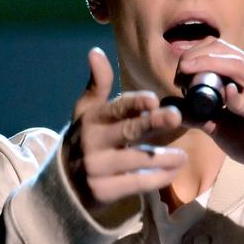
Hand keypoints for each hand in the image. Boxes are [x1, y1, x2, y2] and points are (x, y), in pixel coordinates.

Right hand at [64, 48, 186, 213]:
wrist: (61, 187)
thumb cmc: (82, 141)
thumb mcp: (85, 112)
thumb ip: (97, 84)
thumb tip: (96, 51)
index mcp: (91, 120)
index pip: (114, 108)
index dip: (133, 103)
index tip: (152, 98)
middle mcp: (92, 143)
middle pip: (127, 131)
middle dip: (152, 123)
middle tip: (176, 116)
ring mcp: (97, 169)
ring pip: (136, 161)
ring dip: (162, 158)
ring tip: (183, 156)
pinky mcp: (103, 192)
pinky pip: (136, 184)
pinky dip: (157, 178)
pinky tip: (173, 171)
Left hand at [178, 37, 243, 184]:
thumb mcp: (219, 125)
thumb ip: (196, 113)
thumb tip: (168, 105)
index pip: (217, 47)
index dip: (193, 54)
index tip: (178, 73)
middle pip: (222, 50)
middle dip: (194, 58)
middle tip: (178, 76)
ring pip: (234, 65)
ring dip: (205, 67)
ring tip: (185, 80)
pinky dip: (233, 97)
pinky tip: (223, 98)